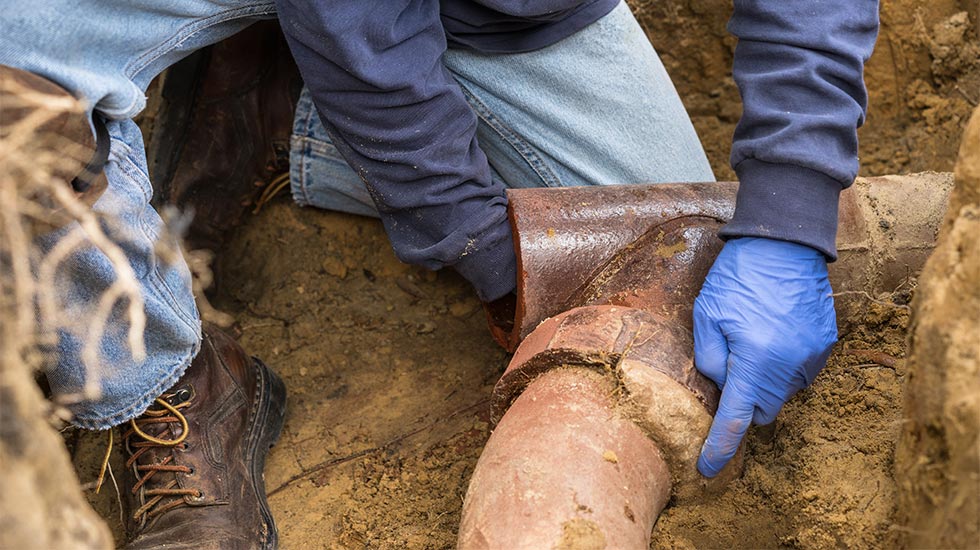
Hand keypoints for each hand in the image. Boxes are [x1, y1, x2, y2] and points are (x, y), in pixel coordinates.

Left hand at [693, 237, 836, 476]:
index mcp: (754, 361)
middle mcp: (788, 366)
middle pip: (761, 410)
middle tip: (729, 366)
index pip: (735, 420)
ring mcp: (811, 357)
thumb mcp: (706, 313)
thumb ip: (709, 358)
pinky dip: (783, 365)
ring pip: (781, 392)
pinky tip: (773, 333)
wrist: (786, 241)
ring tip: (752, 339)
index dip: (719, 449)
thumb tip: (721, 386)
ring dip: (764, 381)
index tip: (708, 470)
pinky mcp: (825, 345)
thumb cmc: (739, 275)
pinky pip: (799, 372)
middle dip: (742, 401)